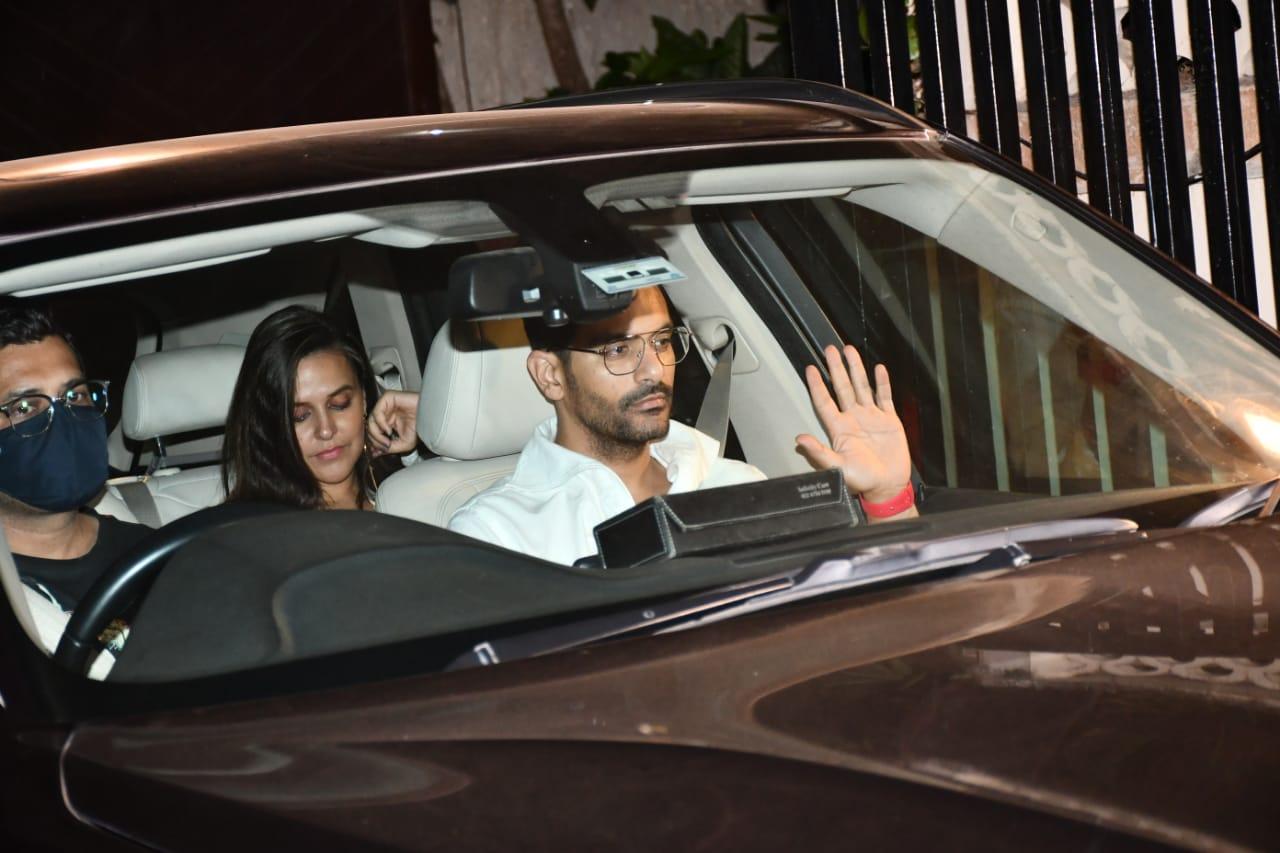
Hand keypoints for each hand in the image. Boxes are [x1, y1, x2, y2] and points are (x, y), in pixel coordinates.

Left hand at [367, 390, 419, 455]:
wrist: (432, 415)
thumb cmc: (423, 426)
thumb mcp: (404, 443)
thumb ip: (389, 448)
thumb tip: (376, 452)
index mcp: (389, 421)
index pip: (374, 432)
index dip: (374, 443)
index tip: (377, 452)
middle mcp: (386, 413)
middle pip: (370, 427)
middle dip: (375, 440)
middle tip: (385, 446)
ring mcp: (386, 405)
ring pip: (371, 421)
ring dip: (377, 434)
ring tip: (387, 440)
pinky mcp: (388, 398)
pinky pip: (377, 412)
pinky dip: (380, 424)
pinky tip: (388, 430)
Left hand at [796, 345, 912, 507]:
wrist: (888, 485)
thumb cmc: (861, 480)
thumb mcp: (837, 468)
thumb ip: (819, 453)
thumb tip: (799, 440)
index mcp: (839, 428)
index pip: (825, 401)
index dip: (817, 385)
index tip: (810, 368)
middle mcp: (853, 418)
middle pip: (842, 387)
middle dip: (836, 368)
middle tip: (830, 349)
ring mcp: (871, 417)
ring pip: (862, 387)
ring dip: (856, 369)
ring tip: (850, 350)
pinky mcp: (889, 420)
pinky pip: (885, 397)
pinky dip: (882, 383)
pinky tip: (878, 369)